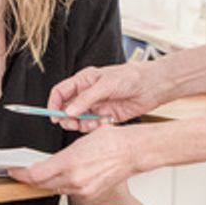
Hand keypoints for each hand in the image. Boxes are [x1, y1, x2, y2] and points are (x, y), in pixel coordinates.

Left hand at [9, 124, 139, 199]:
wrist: (132, 151)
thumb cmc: (111, 141)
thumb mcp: (79, 141)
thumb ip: (61, 155)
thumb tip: (47, 162)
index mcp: (69, 162)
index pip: (35, 174)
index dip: (20, 174)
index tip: (13, 170)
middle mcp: (74, 179)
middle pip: (42, 184)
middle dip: (30, 179)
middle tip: (23, 172)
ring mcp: (82, 189)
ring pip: (54, 188)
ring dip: (45, 182)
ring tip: (41, 174)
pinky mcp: (90, 193)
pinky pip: (68, 191)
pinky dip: (61, 185)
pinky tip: (61, 177)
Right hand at [47, 60, 165, 131]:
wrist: (151, 87)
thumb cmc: (130, 77)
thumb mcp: (105, 85)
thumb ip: (86, 99)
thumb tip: (69, 111)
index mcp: (84, 81)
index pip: (60, 92)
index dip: (54, 104)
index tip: (54, 116)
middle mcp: (88, 94)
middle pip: (67, 110)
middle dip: (68, 118)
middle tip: (74, 122)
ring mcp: (96, 106)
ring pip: (80, 120)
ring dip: (84, 124)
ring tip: (96, 121)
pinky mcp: (105, 117)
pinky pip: (93, 126)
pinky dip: (97, 127)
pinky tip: (107, 121)